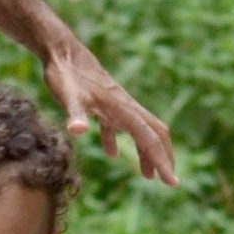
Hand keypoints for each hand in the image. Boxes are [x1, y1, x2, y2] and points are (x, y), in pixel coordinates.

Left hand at [41, 30, 175, 185]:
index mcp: (123, 109)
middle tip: (170, 182)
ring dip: (147, 152)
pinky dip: (120, 140)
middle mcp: (125, 106)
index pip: (149, 139)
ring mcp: (116, 104)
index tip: (172, 183)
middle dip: (164, 157)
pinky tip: (111, 153)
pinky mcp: (104, 103)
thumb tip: (78, 130)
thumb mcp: (67, 95)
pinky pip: (119, 124)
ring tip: (148, 176)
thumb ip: (75, 114)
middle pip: (155, 133)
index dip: (162, 161)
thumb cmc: (64, 73)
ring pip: (141, 129)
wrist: (61, 50)